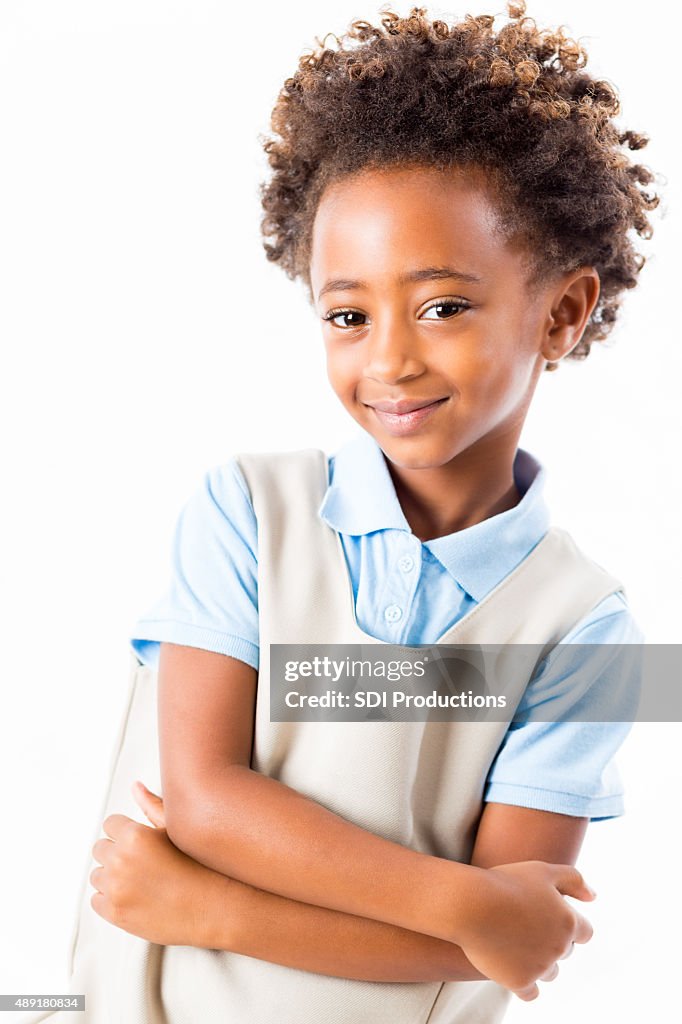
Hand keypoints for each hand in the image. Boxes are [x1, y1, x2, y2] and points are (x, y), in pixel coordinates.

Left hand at [89, 781, 221, 945]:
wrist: (214, 909)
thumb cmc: (200, 864)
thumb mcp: (177, 831)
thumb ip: (152, 805)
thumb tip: (135, 786)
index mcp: (134, 836)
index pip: (110, 824)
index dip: (127, 831)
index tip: (141, 842)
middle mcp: (120, 861)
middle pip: (100, 848)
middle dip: (117, 852)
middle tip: (142, 862)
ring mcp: (116, 890)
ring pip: (97, 875)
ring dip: (112, 876)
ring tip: (140, 880)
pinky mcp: (115, 915)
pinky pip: (97, 900)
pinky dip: (111, 899)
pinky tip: (136, 896)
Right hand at [457, 860, 594, 1000]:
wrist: (472, 904)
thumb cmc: (506, 882)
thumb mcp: (543, 870)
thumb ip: (574, 880)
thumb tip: (593, 897)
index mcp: (569, 921)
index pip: (584, 932)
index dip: (568, 924)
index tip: (549, 917)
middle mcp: (559, 947)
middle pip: (565, 951)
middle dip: (551, 941)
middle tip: (526, 925)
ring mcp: (540, 967)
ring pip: (550, 972)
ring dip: (539, 962)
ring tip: (516, 944)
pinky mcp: (520, 982)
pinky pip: (531, 993)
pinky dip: (525, 984)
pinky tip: (512, 969)